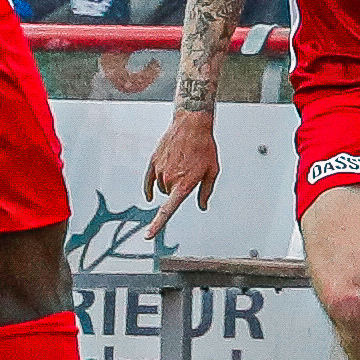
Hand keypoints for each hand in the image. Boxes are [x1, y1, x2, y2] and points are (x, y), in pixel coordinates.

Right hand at [142, 108, 219, 239]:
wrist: (192, 124)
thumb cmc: (204, 147)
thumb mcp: (212, 171)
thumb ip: (205, 192)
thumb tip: (202, 206)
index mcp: (184, 185)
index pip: (167, 210)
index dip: (157, 225)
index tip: (147, 235)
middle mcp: (169, 179)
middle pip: (169, 196)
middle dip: (177, 189)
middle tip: (190, 173)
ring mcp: (159, 170)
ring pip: (162, 187)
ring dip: (170, 182)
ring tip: (182, 165)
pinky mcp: (153, 161)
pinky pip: (149, 180)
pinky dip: (151, 187)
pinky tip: (150, 195)